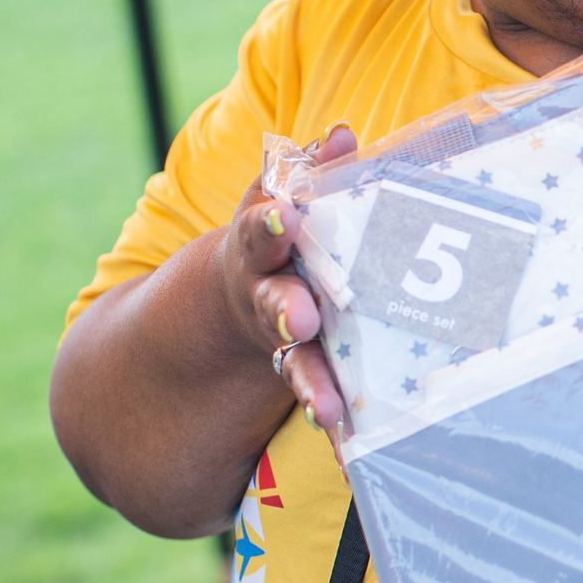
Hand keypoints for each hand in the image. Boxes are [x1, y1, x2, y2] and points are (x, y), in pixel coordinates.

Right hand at [217, 123, 356, 442]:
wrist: (233, 305)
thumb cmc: (283, 240)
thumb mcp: (285, 205)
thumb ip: (311, 172)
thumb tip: (341, 133)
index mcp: (265, 243)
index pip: (264, 226)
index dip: (273, 221)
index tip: (287, 215)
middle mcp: (265, 294)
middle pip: (272, 300)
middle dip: (285, 308)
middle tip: (300, 317)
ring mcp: (283, 342)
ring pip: (295, 363)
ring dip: (309, 383)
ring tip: (326, 408)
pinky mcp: (305, 379)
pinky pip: (318, 403)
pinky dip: (332, 422)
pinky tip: (350, 448)